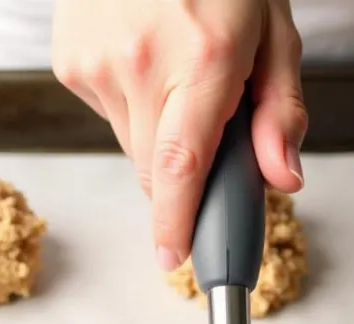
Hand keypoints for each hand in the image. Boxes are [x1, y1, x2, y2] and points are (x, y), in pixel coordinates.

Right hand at [52, 0, 305, 270]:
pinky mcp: (68, 60)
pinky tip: (147, 66)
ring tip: (178, 83)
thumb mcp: (274, 33)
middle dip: (184, 181)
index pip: (181, 167)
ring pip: (132, 148)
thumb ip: (281, 113)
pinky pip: (109, 118)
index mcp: (201, 59)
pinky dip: (134, 111)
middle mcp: (139, 62)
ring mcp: (95, 61)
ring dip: (160, 140)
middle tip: (207, 138)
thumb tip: (284, 180)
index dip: (176, 224)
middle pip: (156, 172)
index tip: (175, 261)